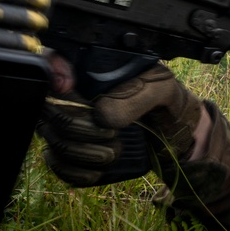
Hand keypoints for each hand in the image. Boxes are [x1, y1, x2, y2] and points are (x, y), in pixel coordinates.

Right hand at [38, 56, 203, 186]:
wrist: (178, 136)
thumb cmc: (168, 104)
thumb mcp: (162, 90)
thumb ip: (137, 95)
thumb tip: (101, 115)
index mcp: (95, 68)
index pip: (55, 58)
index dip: (53, 69)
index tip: (69, 86)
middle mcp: (76, 93)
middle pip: (51, 107)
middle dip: (78, 127)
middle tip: (112, 135)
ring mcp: (71, 121)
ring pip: (53, 137)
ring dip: (81, 152)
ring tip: (113, 153)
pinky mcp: (74, 149)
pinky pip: (56, 162)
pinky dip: (74, 171)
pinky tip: (96, 171)